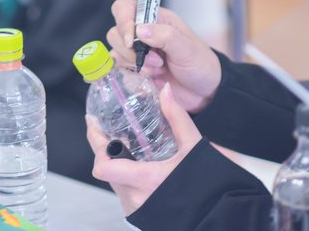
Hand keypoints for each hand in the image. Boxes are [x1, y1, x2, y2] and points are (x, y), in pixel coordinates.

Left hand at [87, 83, 201, 215]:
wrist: (215, 216)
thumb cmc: (206, 186)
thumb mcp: (193, 148)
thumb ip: (177, 118)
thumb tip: (165, 92)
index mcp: (145, 180)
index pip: (103, 166)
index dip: (96, 143)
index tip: (94, 123)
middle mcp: (135, 196)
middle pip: (105, 167)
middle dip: (104, 147)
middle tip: (106, 127)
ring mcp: (134, 207)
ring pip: (113, 179)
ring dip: (115, 161)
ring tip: (122, 142)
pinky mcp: (137, 213)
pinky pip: (123, 190)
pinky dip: (125, 174)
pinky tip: (135, 163)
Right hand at [106, 0, 221, 112]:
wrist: (205, 91)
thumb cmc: (200, 63)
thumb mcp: (187, 48)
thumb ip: (165, 36)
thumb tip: (139, 29)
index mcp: (155, 18)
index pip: (124, 9)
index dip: (122, 22)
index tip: (132, 41)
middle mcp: (142, 33)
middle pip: (115, 33)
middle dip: (131, 50)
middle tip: (155, 60)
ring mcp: (137, 52)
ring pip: (116, 52)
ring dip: (134, 64)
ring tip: (157, 70)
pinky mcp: (134, 70)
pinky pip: (120, 70)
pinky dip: (132, 75)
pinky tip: (150, 78)